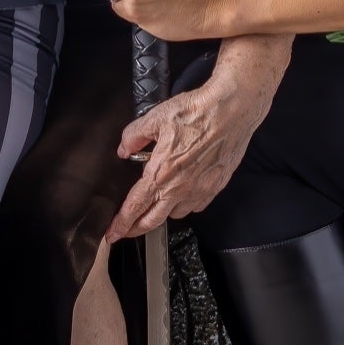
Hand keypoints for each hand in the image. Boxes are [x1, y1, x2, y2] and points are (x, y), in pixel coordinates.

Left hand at [106, 62, 283, 241]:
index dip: (121, 223)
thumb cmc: (196, 112)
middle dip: (136, 229)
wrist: (231, 111)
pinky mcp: (216, 187)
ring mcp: (199, 190)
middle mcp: (180, 188)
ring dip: (163, 213)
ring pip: (175, 214)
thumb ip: (134, 136)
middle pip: (153, 221)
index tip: (112, 234)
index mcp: (161, 173)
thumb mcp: (155, 118)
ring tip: (156, 206)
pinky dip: (185, 205)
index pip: (135, 206)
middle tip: (126, 232)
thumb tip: (125, 149)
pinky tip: (182, 195)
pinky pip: (196, 206)